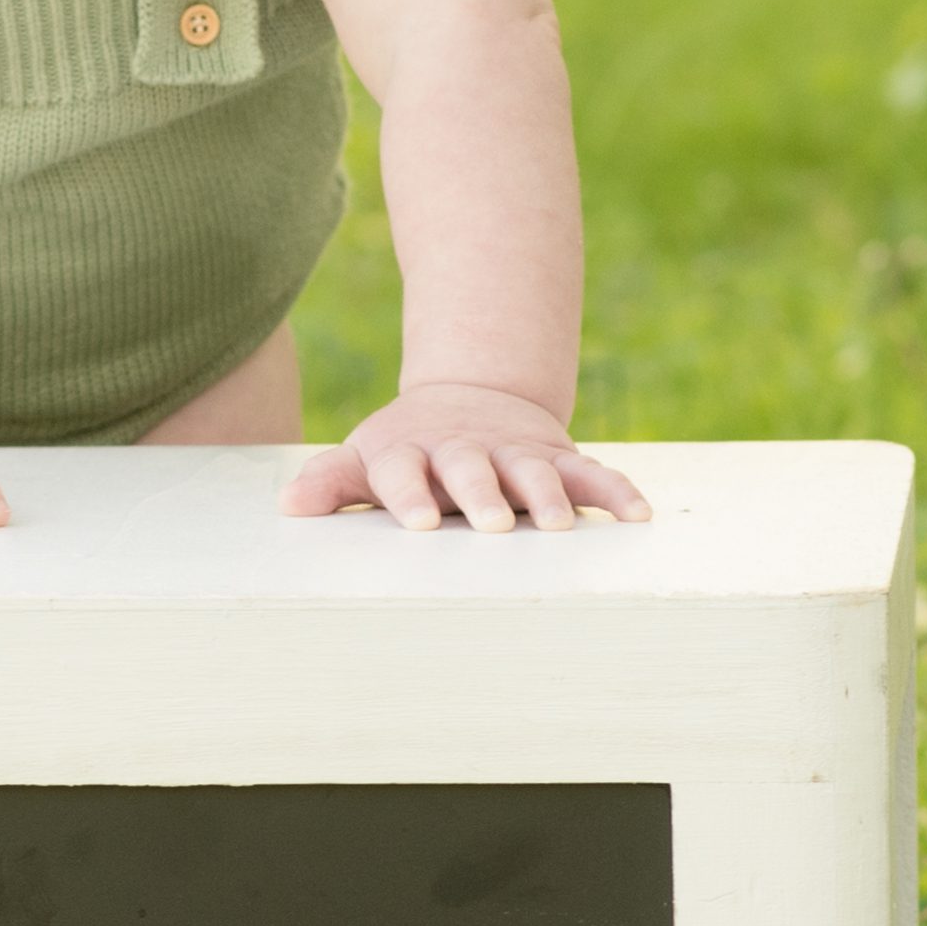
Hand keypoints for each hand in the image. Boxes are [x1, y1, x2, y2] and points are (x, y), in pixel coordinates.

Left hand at [280, 386, 648, 532]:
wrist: (471, 400)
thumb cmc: (409, 450)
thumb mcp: (367, 460)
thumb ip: (334, 482)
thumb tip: (288, 506)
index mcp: (412, 453)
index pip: (405, 471)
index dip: (409, 494)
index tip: (415, 522)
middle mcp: (466, 452)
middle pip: (472, 470)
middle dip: (483, 495)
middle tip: (495, 523)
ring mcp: (515, 454)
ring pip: (534, 472)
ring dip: (548, 495)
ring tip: (562, 525)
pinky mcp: (557, 458)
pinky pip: (592, 474)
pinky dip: (616, 491)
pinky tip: (637, 515)